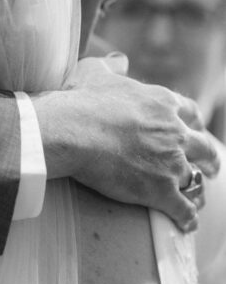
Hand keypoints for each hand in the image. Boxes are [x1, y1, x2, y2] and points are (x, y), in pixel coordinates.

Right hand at [32, 57, 218, 232]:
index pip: (190, 113)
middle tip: (210, 167)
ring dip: (197, 189)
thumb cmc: (81, 100)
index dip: (193, 123)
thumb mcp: (95, 71)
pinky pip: (183, 207)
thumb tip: (120, 59)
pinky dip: (187, 217)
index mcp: (162, 103)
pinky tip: (187, 224)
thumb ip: (112, 65)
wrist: (73, 131)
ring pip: (195, 178)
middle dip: (209, 158)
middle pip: (204, 146)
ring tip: (197, 199)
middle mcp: (174, 131)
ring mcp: (170, 162)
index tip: (193, 129)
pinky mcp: (161, 189)